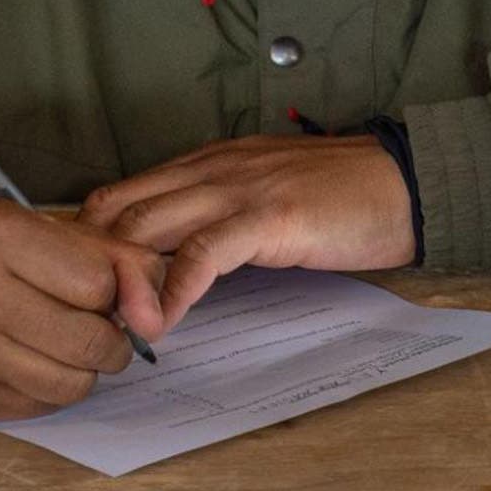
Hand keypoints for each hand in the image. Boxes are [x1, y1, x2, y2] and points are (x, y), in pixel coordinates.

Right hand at [0, 198, 169, 420]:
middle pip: (91, 340)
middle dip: (111, 340)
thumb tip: (157, 315)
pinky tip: (33, 363)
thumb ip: (116, 258)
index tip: (105, 292)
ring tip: (68, 346)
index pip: (100, 284)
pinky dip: (51, 390)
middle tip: (97, 328)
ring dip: (85, 370)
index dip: (118, 293)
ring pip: (72, 383)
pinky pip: (40, 407)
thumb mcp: (44, 230)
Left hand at [78, 134, 415, 328]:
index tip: (83, 292)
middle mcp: (212, 168)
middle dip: (91, 266)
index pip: (120, 195)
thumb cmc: (344, 194)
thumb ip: (220, 217)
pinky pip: (202, 255)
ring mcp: (238, 190)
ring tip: (112, 328)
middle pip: (118, 212)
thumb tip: (176, 264)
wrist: (406, 182)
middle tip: (86, 318)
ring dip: (121, 283)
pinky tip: (160, 325)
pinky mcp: (269, 218)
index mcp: (208, 162)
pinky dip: (171, 293)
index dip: (90, 244)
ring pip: (147, 229)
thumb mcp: (264, 194)